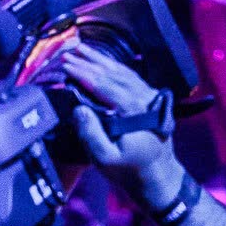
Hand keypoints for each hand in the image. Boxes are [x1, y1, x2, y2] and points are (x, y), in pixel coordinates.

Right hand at [56, 40, 182, 208]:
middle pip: (115, 74)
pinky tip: (103, 61)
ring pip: (124, 72)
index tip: (67, 65)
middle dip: (91, 62)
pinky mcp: (150, 99)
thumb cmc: (129, 170)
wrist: (158, 176)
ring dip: (102, 60)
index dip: (85, 73)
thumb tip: (79, 108)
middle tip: (70, 52)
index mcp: (135, 110)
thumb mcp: (105, 158)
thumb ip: (92, 134)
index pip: (105, 85)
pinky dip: (115, 67)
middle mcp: (145, 99)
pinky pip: (131, 77)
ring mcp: (150, 97)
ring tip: (83, 49)